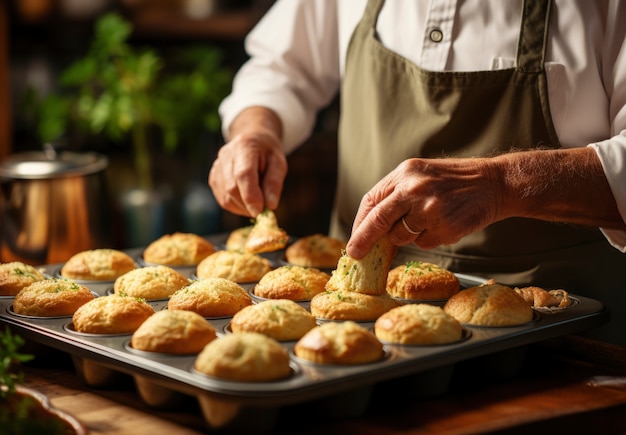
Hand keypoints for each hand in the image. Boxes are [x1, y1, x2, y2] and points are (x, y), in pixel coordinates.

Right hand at [208, 107, 287, 216]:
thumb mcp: (279, 163)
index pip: (243, 174)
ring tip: (257, 202)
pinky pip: (223, 200)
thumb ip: (275, 182)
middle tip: (264, 210)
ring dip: (243, 208)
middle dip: (248, 205)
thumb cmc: (268, 152)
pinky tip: (247, 201)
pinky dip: (237, 206)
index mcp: (244, 146)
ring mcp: (216, 167)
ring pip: (226, 197)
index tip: (260, 211)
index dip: (250, 195)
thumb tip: (270, 206)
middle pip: (232, 188)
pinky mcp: (213, 179)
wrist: (252, 140)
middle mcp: (226, 155)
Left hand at [346, 157, 502, 258]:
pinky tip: (444, 223)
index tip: (353, 240)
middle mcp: (414, 189)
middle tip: (354, 254)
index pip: (371, 201)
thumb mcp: (420, 175)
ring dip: (409, 236)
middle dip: (363, 240)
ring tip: (430, 219)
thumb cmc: (452, 181)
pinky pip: (423, 244)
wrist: (493, 183)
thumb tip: (369, 228)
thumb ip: (395, 195)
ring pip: (401, 237)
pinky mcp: (445, 227)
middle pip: (378, 221)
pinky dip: (429, 239)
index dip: (360, 223)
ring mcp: (430, 209)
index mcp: (404, 173)